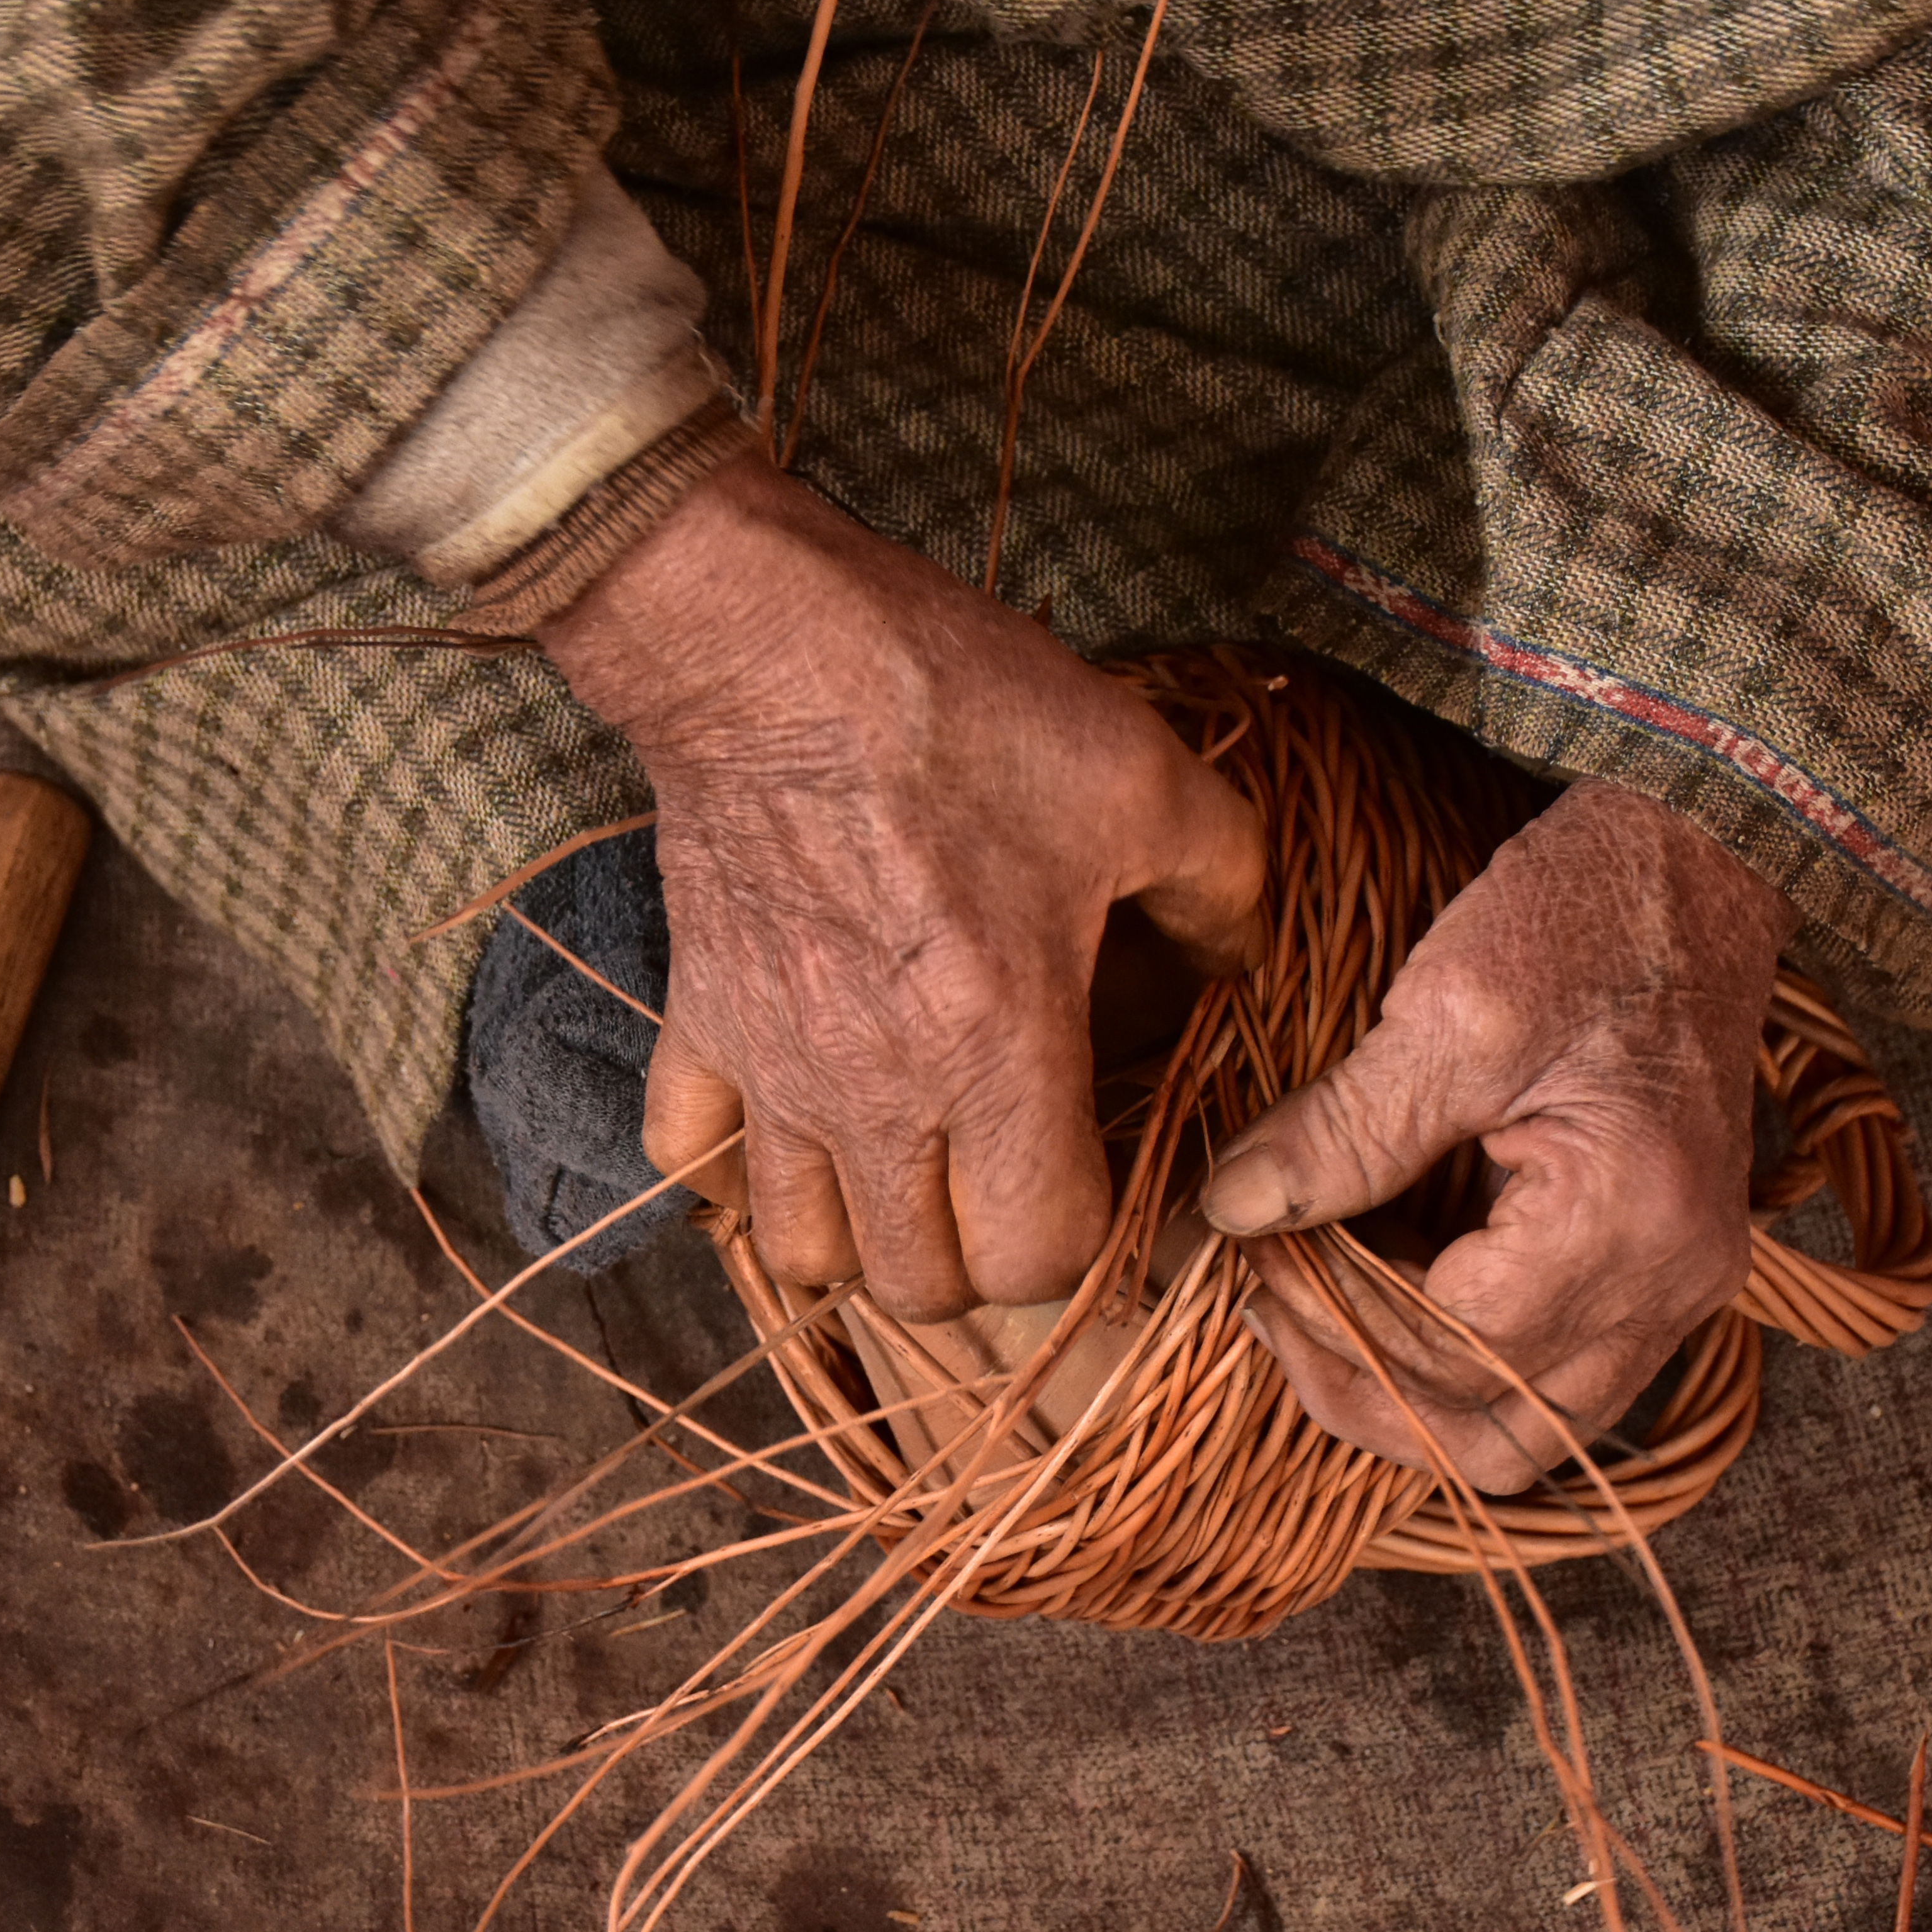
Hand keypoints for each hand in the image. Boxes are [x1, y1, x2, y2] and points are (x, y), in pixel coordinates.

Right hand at [536, 455, 1263, 1319]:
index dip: (1085, 1243)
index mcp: (999, 1053)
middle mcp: (877, 1094)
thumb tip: (1243, 958)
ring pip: (801, 1252)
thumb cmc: (959, 710)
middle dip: (979, 1260)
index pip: (1039, 1257)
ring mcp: (773, 1070)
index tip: (1099, 1181)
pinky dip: (732, 1173)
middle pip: (921, 1283)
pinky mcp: (695, 1023)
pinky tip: (785, 1130)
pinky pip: (688, 1159)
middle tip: (1010, 1182)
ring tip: (907, 1176)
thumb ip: (1223, 885)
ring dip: (862, 1238)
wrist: (771, 648)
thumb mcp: (1144, 778)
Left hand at [1200, 782, 1792, 1492]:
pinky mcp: (1661, 1270)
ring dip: (1408, 1393)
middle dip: (1363, 1390)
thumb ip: (1340, 1131)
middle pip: (1497, 1434)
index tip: (1251, 1257)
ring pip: (1528, 1429)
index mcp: (1627, 1221)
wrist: (1694, 866)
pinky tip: (1381, 1286)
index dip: (1338, 1322)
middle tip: (1267, 1307)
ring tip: (1313, 1307)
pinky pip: (1554, 1373)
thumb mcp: (1449, 1014)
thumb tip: (1228, 1211)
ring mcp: (1681, 1288)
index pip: (1456, 1350)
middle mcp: (1674, 1284)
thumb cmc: (1584, 919)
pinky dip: (1457, 1359)